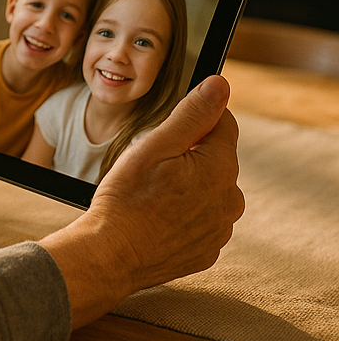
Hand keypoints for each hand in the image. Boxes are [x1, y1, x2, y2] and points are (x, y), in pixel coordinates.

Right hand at [40, 74, 244, 328]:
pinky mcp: (207, 250)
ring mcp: (220, 230)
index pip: (224, 123)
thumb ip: (192, 114)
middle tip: (152, 164)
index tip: (168, 130)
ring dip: (189, 184)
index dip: (195, 119)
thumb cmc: (125, 197)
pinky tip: (157, 216)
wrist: (110, 255)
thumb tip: (220, 84)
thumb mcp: (154, 146)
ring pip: (209, 189)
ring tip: (151, 193)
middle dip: (190, 154)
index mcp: (220, 169)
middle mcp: (230, 200)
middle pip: (217, 158)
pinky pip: (202, 219)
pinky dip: (184, 213)